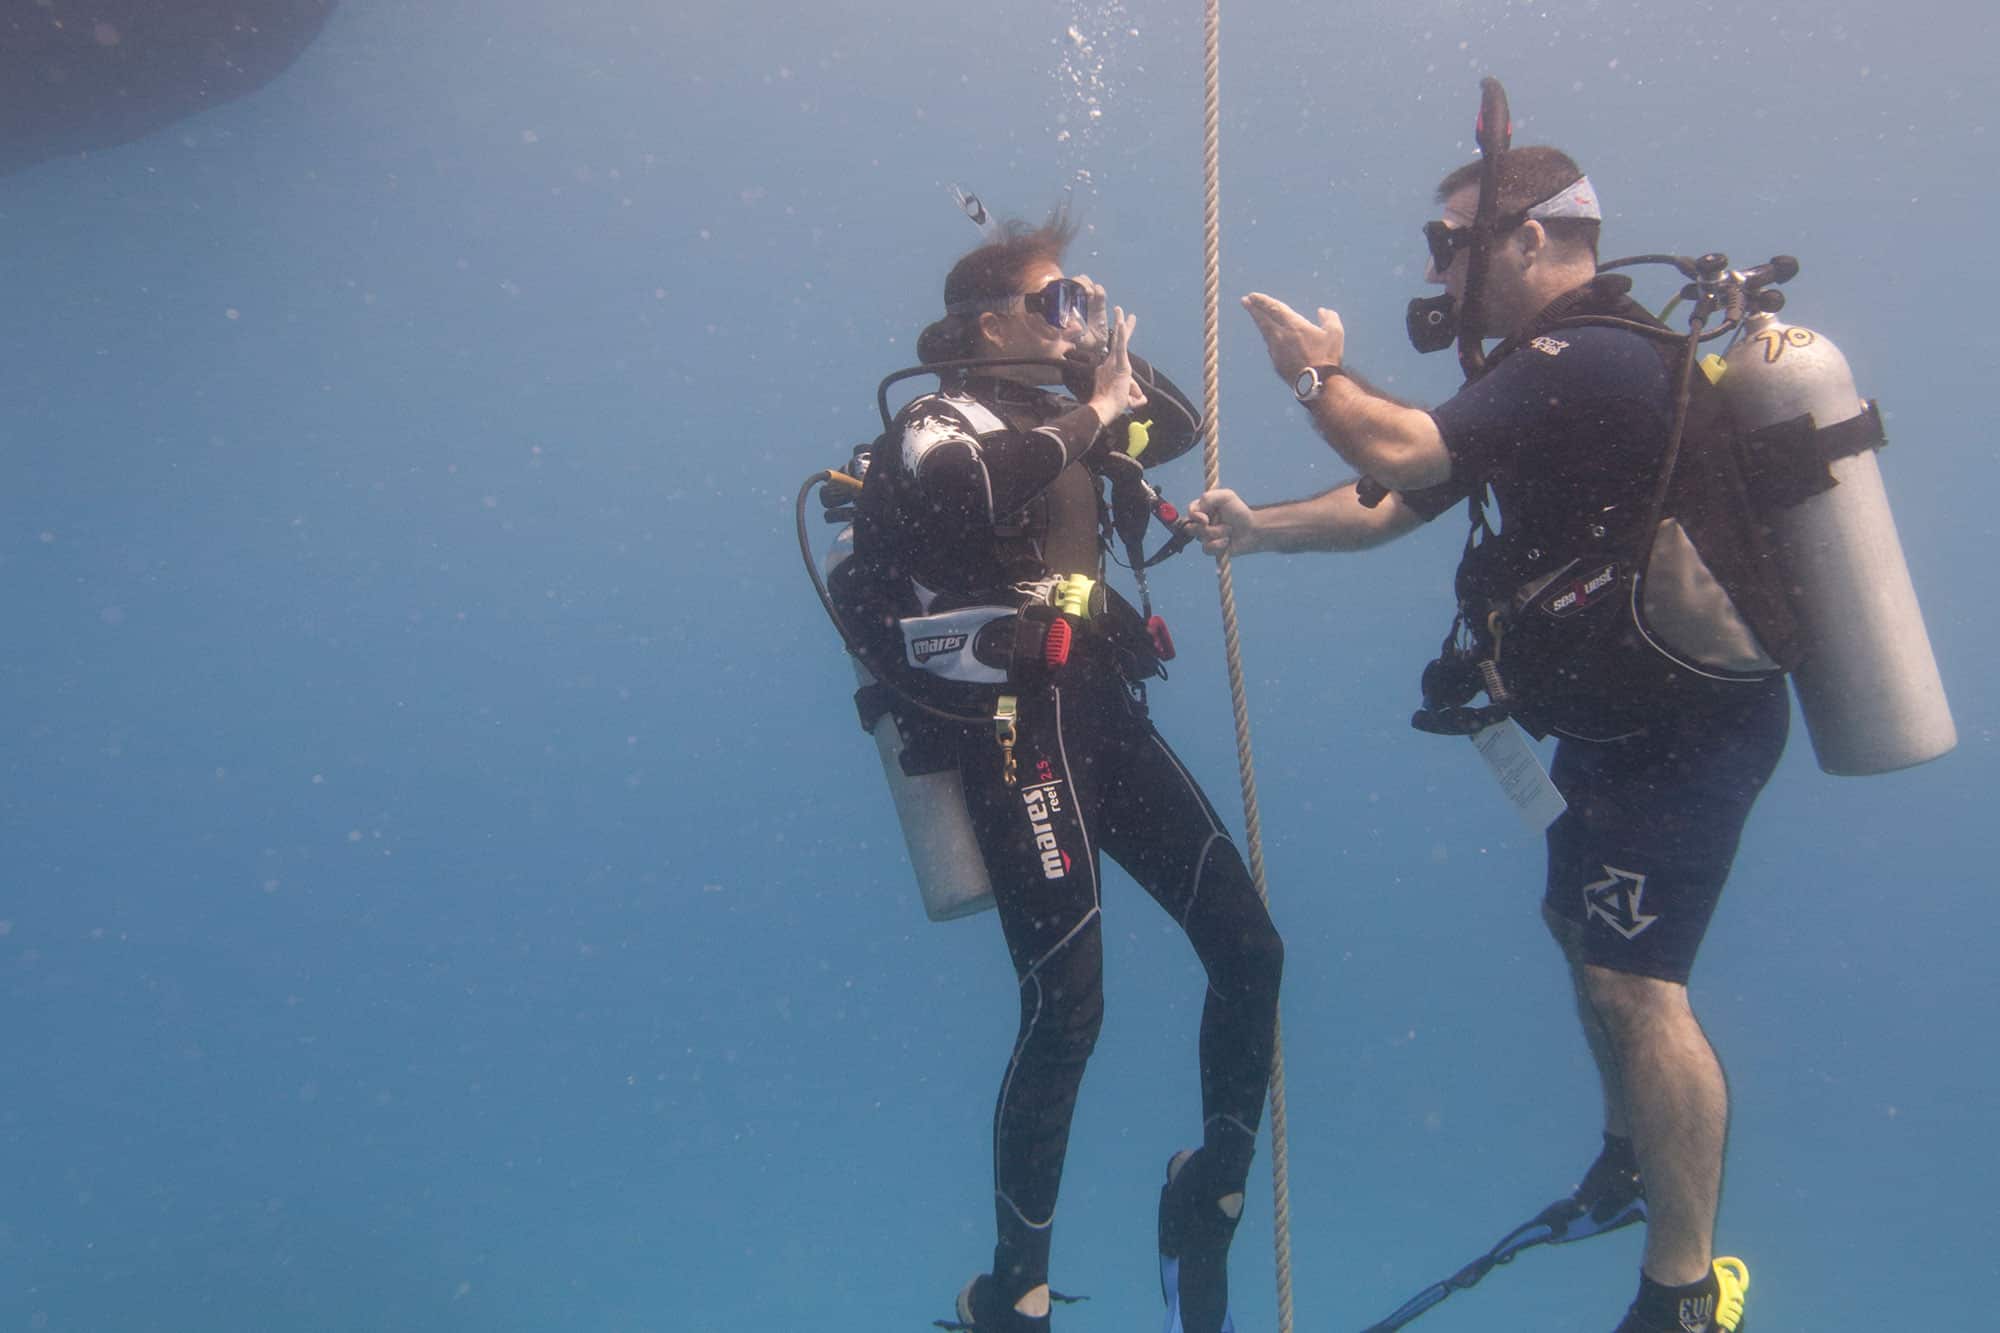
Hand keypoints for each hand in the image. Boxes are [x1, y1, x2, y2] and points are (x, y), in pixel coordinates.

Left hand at [1070, 273, 1110, 352]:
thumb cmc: (1083, 341)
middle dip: (1078, 282)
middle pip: (1075, 281)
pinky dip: (1098, 289)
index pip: (1064, 289)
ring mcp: (1088, 300)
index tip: (1070, 291)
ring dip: (1087, 283)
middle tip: (1082, 291)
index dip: (1066, 285)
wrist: (1097, 344)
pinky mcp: (1100, 303)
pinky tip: (1097, 296)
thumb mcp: (1076, 339)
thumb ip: (1073, 334)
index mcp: (1068, 306)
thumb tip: (1072, 325)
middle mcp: (1077, 300)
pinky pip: (1099, 290)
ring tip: (1089, 293)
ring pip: (1086, 281)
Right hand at [1088, 306, 1146, 425]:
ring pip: (1118, 339)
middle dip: (1121, 326)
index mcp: (1110, 370)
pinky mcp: (1119, 364)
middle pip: (1117, 341)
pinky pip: (1120, 346)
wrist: (1103, 409)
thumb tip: (1143, 398)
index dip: (1126, 361)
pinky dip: (1122, 335)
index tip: (1127, 362)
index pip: (1120, 359)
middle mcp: (1109, 363)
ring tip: (1119, 309)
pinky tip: (1121, 322)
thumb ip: (1136, 397)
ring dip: (1120, 324)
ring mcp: (1113, 363)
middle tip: (1121, 312)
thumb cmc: (1112, 407)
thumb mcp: (1128, 400)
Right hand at [1186, 488, 1260, 556]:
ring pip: (1201, 539)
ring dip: (1218, 534)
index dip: (1194, 516)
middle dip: (1209, 528)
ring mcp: (1205, 536)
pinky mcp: (1211, 548)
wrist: (1252, 529)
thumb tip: (1196, 513)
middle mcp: (1202, 522)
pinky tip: (1227, 542)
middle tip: (1225, 525)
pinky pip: (1206, 549)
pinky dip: (1218, 545)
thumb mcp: (1226, 496)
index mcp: (1203, 508)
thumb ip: (1208, 498)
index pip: (1190, 512)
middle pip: (1191, 528)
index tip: (1205, 519)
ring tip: (1229, 531)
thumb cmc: (1239, 511)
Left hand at [1241, 292, 1343, 383]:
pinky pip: (1270, 347)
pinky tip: (1269, 338)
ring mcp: (1276, 351)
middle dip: (1253, 309)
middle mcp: (1280, 336)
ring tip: (1255, 316)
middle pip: (1263, 319)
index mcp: (1293, 325)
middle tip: (1244, 301)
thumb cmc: (1327, 357)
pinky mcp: (1276, 363)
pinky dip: (1268, 339)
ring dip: (1259, 323)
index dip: (1262, 301)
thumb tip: (1322, 311)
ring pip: (1265, 333)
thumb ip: (1329, 318)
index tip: (1252, 296)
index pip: (1274, 309)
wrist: (1317, 383)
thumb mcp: (1335, 332)